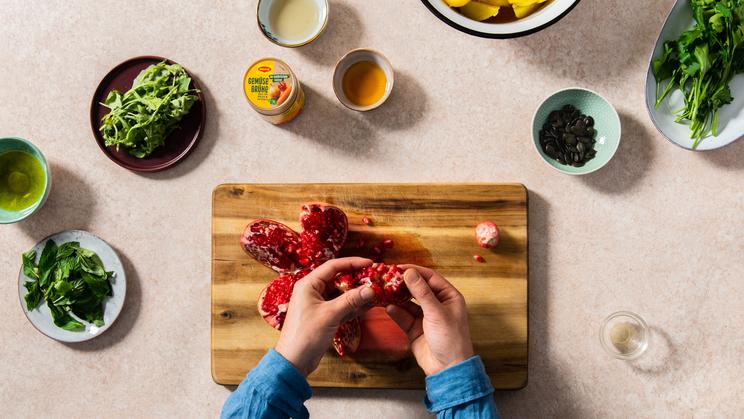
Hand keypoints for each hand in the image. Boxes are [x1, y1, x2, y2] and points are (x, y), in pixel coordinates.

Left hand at [275, 257, 375, 375]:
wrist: (294, 362)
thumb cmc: (306, 335)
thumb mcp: (330, 315)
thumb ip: (351, 300)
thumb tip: (371, 289)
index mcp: (308, 284)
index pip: (333, 266)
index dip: (352, 263)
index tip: (370, 263)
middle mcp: (313, 291)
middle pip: (338, 278)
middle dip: (357, 279)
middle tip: (374, 278)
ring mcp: (318, 304)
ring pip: (341, 293)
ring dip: (357, 294)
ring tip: (375, 293)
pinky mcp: (324, 316)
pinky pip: (341, 306)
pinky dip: (353, 306)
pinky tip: (368, 306)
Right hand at [386, 266, 473, 375]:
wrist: (448, 369)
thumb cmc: (450, 338)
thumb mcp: (436, 312)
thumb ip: (422, 292)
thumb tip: (409, 272)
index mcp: (449, 297)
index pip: (430, 278)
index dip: (415, 271)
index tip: (398, 267)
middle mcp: (437, 304)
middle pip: (417, 288)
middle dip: (403, 284)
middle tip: (387, 278)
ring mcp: (425, 316)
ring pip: (408, 302)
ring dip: (397, 297)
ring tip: (383, 291)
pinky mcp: (415, 328)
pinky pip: (403, 316)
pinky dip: (396, 312)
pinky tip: (387, 307)